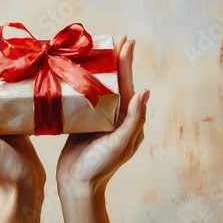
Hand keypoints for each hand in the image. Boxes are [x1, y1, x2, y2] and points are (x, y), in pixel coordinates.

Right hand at [56, 36, 149, 222]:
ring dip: (98, 68)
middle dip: (116, 60)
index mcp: (126, 118)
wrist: (77, 184)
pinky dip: (82, 83)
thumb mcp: (121, 143)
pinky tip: (76, 72)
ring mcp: (98, 117)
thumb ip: (134, 119)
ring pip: (99, 87)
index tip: (127, 42)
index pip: (128, 84)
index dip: (127, 62)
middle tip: (115, 39)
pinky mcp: (82, 121)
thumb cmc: (100, 166)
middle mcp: (114, 115)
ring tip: (96, 50)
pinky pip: (84, 98)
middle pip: (115, 82)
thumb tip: (146, 91)